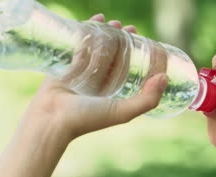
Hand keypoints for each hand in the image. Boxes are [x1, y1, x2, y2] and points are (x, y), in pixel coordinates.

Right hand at [28, 14, 167, 140]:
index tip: (149, 45)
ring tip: (116, 23)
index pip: (134, 72)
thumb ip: (147, 100)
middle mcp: (102, 83)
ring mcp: (86, 74)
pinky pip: (82, 44)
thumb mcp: (123, 112)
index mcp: (116, 94)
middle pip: (118, 57)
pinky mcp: (69, 65)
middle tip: (132, 30)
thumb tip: (165, 77)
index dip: (142, 58)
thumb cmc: (87, 118)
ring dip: (110, 34)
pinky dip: (89, 30)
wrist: (51, 118)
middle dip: (126, 42)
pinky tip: (98, 18)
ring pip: (101, 49)